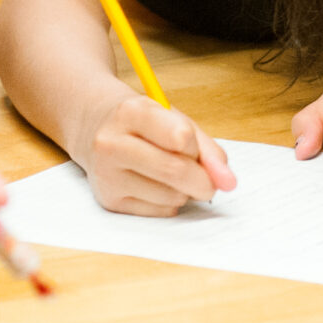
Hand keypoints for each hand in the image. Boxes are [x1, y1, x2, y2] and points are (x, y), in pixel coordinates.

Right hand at [76, 90, 234, 216]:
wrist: (94, 127)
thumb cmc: (144, 122)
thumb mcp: (173, 118)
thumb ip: (206, 147)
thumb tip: (228, 181)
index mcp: (131, 112)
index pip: (181, 137)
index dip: (198, 149)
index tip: (197, 151)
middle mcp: (112, 143)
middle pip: (175, 171)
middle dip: (203, 181)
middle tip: (208, 182)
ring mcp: (107, 174)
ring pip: (170, 196)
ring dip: (184, 191)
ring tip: (172, 174)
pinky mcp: (109, 200)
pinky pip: (159, 210)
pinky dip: (170, 202)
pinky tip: (157, 185)